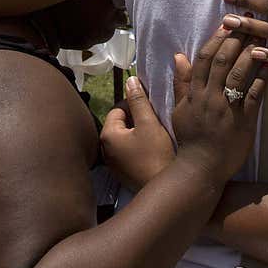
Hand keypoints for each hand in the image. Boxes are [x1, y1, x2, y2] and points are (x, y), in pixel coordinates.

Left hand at [101, 76, 173, 190]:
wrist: (162, 186)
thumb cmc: (156, 154)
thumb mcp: (149, 123)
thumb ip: (139, 100)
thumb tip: (130, 81)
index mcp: (107, 135)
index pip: (118, 109)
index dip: (135, 104)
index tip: (151, 107)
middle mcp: (104, 150)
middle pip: (120, 124)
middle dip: (136, 118)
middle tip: (154, 120)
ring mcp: (112, 163)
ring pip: (125, 138)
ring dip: (138, 133)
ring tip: (155, 133)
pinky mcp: (122, 173)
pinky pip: (127, 152)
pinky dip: (137, 147)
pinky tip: (152, 149)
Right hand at [170, 27, 267, 178]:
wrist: (200, 168)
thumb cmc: (191, 138)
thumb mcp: (180, 109)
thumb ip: (182, 82)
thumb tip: (179, 55)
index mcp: (194, 94)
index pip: (204, 59)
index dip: (216, 38)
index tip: (228, 22)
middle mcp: (209, 97)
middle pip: (222, 61)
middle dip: (236, 38)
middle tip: (250, 21)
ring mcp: (226, 109)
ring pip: (238, 74)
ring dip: (251, 52)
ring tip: (263, 35)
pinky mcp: (243, 121)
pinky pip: (254, 95)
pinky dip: (263, 77)